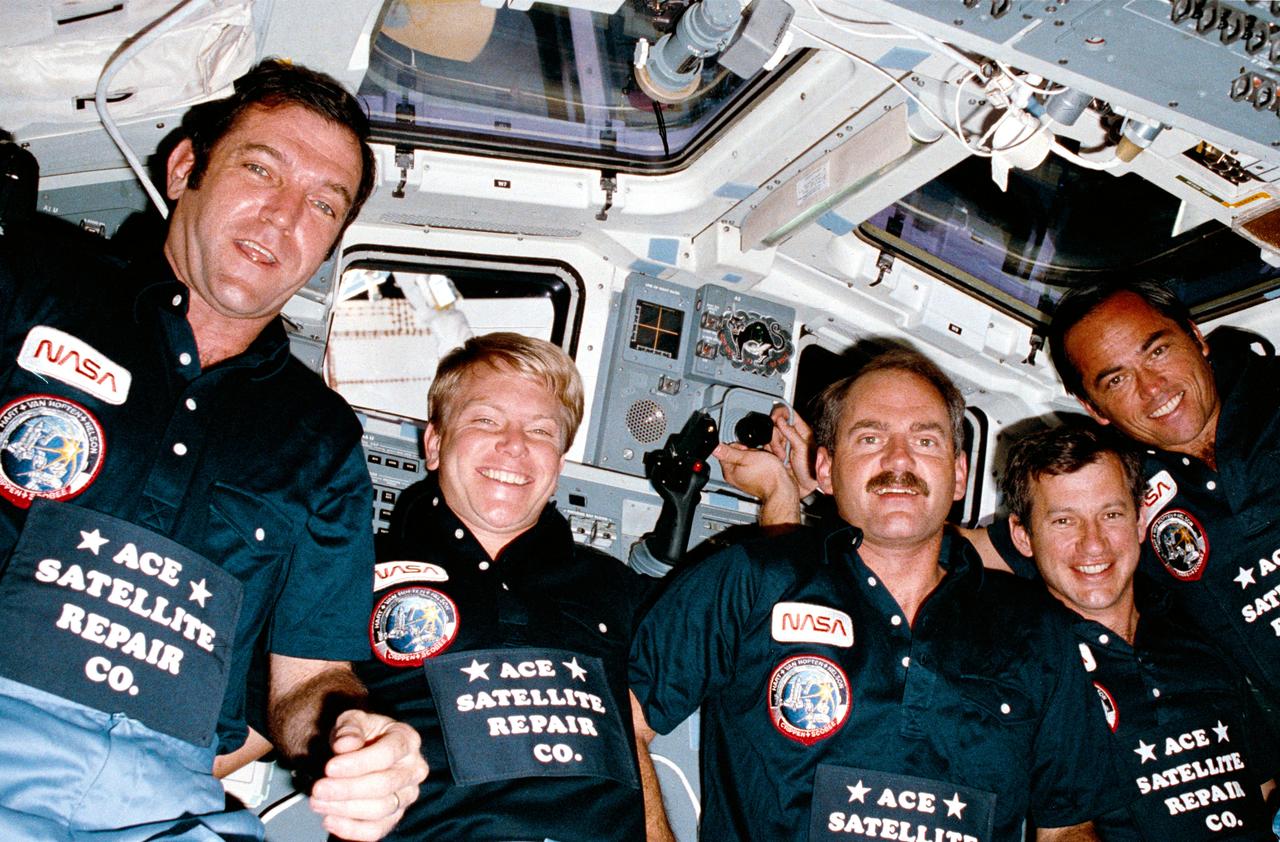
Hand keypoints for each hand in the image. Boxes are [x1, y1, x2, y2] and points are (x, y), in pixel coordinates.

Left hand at [309, 710, 427, 840]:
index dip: (358, 763)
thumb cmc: (360, 733)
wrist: (361, 749)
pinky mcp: (396, 815)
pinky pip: (377, 830)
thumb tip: (345, 744)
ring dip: (345, 809)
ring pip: (380, 809)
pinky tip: (330, 820)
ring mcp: (407, 794)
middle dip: (347, 789)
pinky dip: (352, 830)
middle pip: (384, 785)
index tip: (329, 768)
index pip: (388, 753)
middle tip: (318, 790)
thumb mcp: (352, 720)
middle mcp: (414, 768)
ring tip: (318, 802)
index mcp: (407, 739)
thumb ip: (349, 728)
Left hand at [714, 442, 793, 501]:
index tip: (747, 449)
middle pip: (736, 455)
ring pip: (747, 459)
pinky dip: (761, 462)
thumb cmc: (768, 476)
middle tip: (757, 455)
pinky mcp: (755, 480)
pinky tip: (766, 464)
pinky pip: (755, 466)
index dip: (738, 446)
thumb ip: (729, 451)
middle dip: (747, 451)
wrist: (783, 489)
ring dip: (755, 456)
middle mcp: (735, 477)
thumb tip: (714, 447)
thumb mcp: (747, 457)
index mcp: (729, 472)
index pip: (725, 452)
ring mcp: (745, 480)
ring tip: (763, 460)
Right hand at [767, 405, 817, 497]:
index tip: (774, 419)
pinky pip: (766, 446)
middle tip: (782, 450)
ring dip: (773, 448)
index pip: (788, 412)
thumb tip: (781, 420)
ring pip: (769, 436)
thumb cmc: (810, 470)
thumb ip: (791, 433)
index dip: (780, 413)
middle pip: (775, 425)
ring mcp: (782, 443)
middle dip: (776, 438)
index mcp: (801, 430)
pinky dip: (769, 452)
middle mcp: (791, 434)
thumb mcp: (802, 449)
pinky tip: (778, 460)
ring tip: (782, 459)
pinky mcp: (775, 452)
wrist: (805, 487)